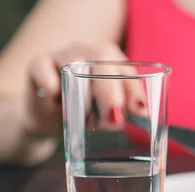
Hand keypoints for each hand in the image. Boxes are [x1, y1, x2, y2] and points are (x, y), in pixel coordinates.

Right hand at [23, 43, 146, 136]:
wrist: (48, 121)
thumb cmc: (86, 116)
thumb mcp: (108, 117)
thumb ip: (127, 115)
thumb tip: (148, 126)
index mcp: (112, 64)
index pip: (127, 69)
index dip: (135, 89)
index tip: (140, 111)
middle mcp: (89, 54)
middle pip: (103, 58)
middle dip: (111, 90)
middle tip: (115, 118)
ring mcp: (62, 55)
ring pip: (74, 61)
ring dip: (84, 92)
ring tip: (87, 120)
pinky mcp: (37, 64)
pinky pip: (43, 66)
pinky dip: (51, 83)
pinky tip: (56, 99)